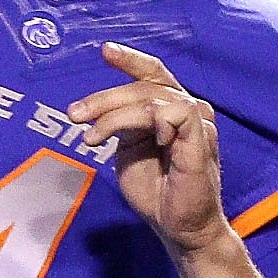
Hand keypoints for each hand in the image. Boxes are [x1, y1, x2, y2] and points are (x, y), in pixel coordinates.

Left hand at [66, 43, 229, 257]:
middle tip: (75, 115)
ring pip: (152, 98)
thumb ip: (122, 125)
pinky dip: (150, 120)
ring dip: (115, 114)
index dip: (130, 60)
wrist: (178, 227)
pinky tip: (143, 140)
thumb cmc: (156, 191)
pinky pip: (176, 112)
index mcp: (170, 110)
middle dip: (104, 98)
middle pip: (144, 86)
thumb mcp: (130, 150)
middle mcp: (188, 110)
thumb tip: (104, 111)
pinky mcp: (203, 138)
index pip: (153, 74)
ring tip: (92, 138)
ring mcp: (199, 123)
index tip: (105, 50)